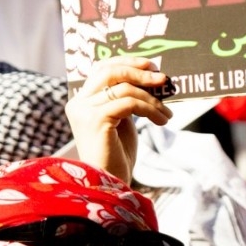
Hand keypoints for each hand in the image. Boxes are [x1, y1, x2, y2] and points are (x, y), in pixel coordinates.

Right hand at [67, 59, 172, 181]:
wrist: (110, 183)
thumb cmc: (118, 151)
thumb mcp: (123, 116)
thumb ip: (128, 95)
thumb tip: (152, 73)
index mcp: (82, 99)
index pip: (103, 67)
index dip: (127, 62)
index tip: (151, 65)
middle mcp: (78, 103)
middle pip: (110, 71)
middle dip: (140, 71)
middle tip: (163, 79)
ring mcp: (84, 111)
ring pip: (124, 88)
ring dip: (152, 99)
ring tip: (167, 112)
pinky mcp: (95, 120)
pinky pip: (129, 103)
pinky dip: (150, 109)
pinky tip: (162, 121)